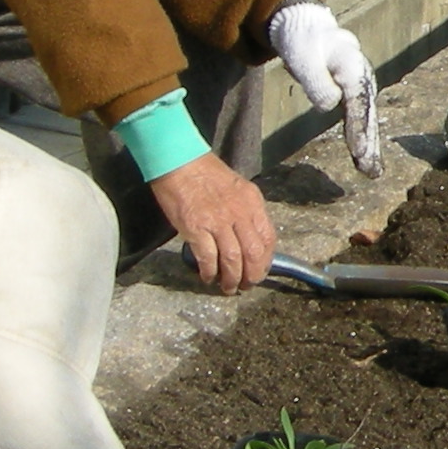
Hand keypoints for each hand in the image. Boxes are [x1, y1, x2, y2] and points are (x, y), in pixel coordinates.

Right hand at [151, 155, 275, 291]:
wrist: (179, 161)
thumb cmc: (206, 173)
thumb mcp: (237, 187)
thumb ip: (245, 210)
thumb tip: (248, 237)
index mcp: (252, 202)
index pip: (268, 237)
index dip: (266, 260)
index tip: (259, 270)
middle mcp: (239, 212)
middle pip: (253, 253)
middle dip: (251, 275)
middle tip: (245, 285)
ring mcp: (217, 221)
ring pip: (233, 259)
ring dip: (231, 278)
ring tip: (227, 287)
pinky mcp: (196, 227)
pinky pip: (208, 257)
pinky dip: (209, 271)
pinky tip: (207, 277)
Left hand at [268, 0, 380, 173]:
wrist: (306, 27)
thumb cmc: (302, 41)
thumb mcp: (302, 57)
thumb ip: (316, 82)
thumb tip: (330, 106)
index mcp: (351, 65)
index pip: (358, 102)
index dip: (359, 127)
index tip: (358, 151)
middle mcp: (362, 76)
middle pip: (368, 114)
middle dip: (370, 144)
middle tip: (371, 172)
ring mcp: (361, 85)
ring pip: (368, 118)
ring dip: (370, 146)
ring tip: (372, 172)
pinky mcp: (356, 93)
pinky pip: (361, 118)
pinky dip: (364, 138)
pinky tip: (364, 156)